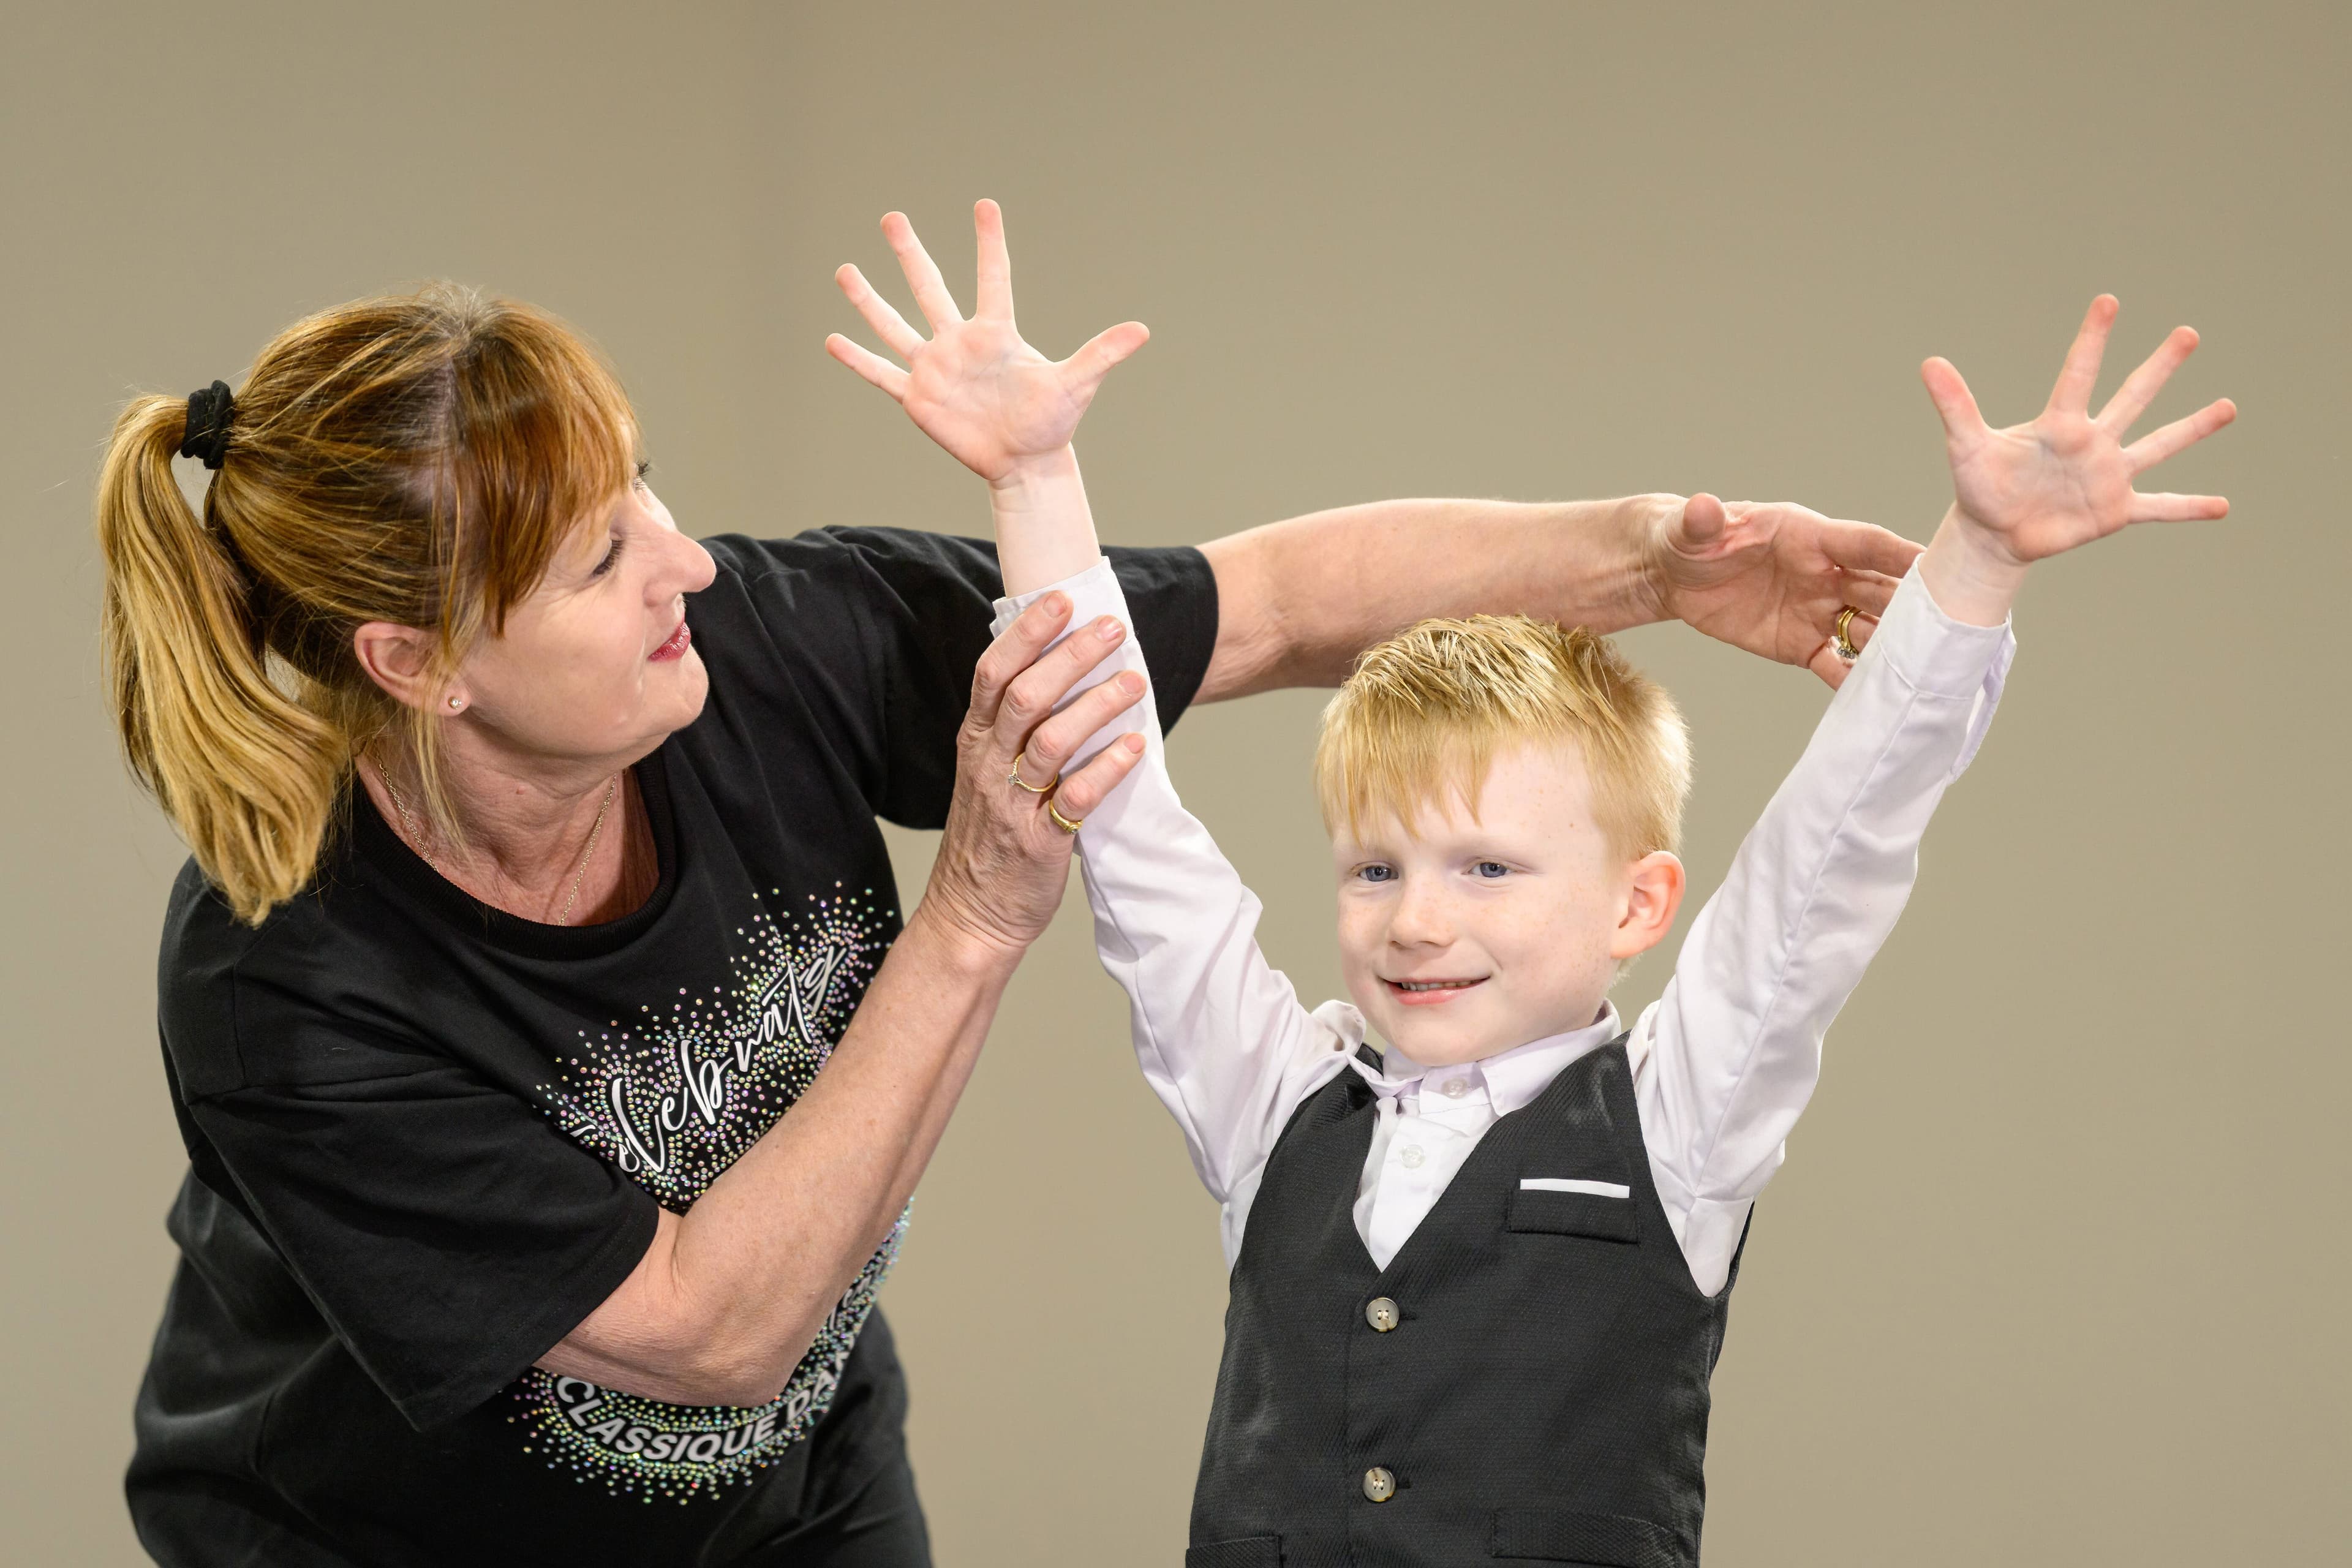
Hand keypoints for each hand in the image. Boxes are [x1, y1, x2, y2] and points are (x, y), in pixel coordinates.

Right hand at [826, 200, 1149, 485]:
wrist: (1024, 462)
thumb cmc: (1051, 422)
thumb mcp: (1076, 385)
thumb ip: (1101, 355)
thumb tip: (1142, 330)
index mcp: (996, 332)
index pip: (992, 278)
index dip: (989, 243)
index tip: (985, 205)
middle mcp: (959, 342)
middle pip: (930, 288)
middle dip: (910, 253)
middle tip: (892, 217)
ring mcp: (935, 367)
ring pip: (895, 325)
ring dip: (870, 299)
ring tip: (845, 269)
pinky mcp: (917, 398)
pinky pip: (882, 374)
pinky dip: (858, 360)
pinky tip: (833, 339)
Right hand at [917, 595, 1147, 959]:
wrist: (970, 917)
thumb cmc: (990, 839)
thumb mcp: (987, 774)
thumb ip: (1015, 731)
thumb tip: (1062, 675)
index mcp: (974, 743)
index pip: (992, 675)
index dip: (1027, 635)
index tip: (1061, 601)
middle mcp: (988, 766)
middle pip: (1026, 696)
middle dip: (1071, 657)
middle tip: (1112, 630)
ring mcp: (1011, 804)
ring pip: (1051, 740)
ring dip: (1096, 705)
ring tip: (1134, 680)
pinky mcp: (1040, 842)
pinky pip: (1076, 799)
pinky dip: (1107, 769)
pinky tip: (1133, 746)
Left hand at [1649, 493, 1925, 688]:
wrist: (1674, 576)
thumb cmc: (1689, 539)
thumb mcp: (1691, 528)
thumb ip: (1701, 521)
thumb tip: (1701, 505)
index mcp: (1808, 536)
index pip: (1863, 543)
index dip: (1898, 552)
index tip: (1935, 563)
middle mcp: (1824, 573)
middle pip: (1879, 589)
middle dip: (1910, 608)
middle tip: (1944, 629)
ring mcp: (1817, 610)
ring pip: (1867, 628)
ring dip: (1891, 648)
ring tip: (1919, 670)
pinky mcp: (1800, 644)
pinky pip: (1835, 664)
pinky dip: (1854, 679)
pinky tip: (1877, 699)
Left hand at [1924, 295, 2234, 564]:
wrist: (1992, 532)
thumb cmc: (1980, 485)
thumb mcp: (1966, 447)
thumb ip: (1955, 406)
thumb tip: (1929, 362)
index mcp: (2059, 425)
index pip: (2078, 375)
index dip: (2091, 340)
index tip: (2108, 301)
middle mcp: (2092, 443)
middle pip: (2131, 397)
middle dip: (2159, 367)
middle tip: (2187, 333)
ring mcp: (2108, 475)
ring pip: (2158, 445)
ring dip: (2193, 427)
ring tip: (2228, 407)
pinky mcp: (2115, 511)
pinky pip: (2160, 507)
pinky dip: (2188, 508)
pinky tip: (2222, 506)